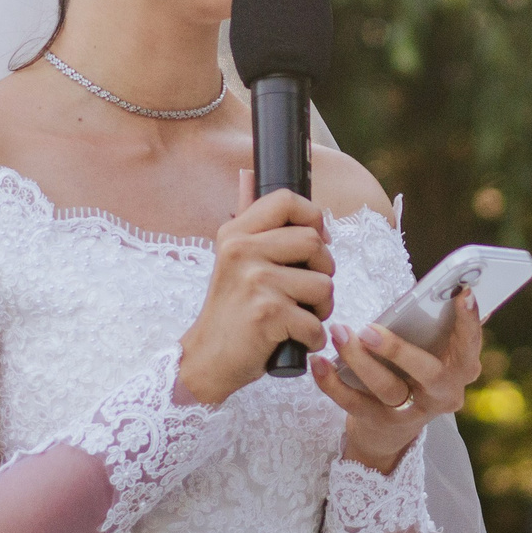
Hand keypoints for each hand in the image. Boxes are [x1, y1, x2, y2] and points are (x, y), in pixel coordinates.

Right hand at [177, 171, 334, 406]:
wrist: (207, 359)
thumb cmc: (229, 311)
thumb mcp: (230, 258)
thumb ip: (245, 216)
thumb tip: (247, 173)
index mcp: (235, 233)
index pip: (286, 200)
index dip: (313, 218)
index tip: (313, 243)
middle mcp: (242, 250)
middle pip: (314, 242)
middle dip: (324, 271)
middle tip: (308, 292)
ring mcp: (255, 281)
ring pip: (323, 283)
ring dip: (322, 309)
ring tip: (300, 317)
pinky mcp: (267, 314)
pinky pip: (315, 322)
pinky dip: (313, 338)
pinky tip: (295, 340)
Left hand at [312, 285, 483, 471]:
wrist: (390, 428)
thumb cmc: (413, 369)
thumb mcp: (431, 349)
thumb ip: (432, 325)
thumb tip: (430, 290)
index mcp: (461, 368)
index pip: (470, 345)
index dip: (470, 322)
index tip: (463, 294)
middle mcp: (443, 394)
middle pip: (429, 373)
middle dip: (399, 350)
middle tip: (369, 329)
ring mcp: (412, 413)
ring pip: (388, 388)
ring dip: (359, 360)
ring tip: (340, 334)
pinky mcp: (381, 424)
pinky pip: (354, 404)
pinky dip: (332, 383)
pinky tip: (318, 363)